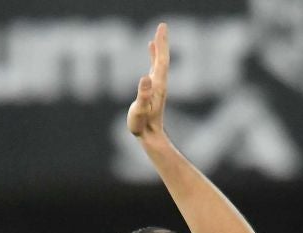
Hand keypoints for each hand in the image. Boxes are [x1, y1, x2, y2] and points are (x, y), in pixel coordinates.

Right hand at [126, 22, 170, 140]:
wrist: (149, 137)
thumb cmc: (142, 125)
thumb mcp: (140, 109)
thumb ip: (143, 94)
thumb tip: (145, 77)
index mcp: (157, 85)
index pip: (161, 60)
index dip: (161, 44)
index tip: (161, 29)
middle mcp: (159, 83)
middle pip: (162, 58)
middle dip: (162, 42)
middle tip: (162, 26)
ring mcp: (156, 85)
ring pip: (159, 61)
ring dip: (159, 47)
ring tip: (158, 34)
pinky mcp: (152, 88)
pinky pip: (154, 67)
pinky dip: (153, 56)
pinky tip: (151, 49)